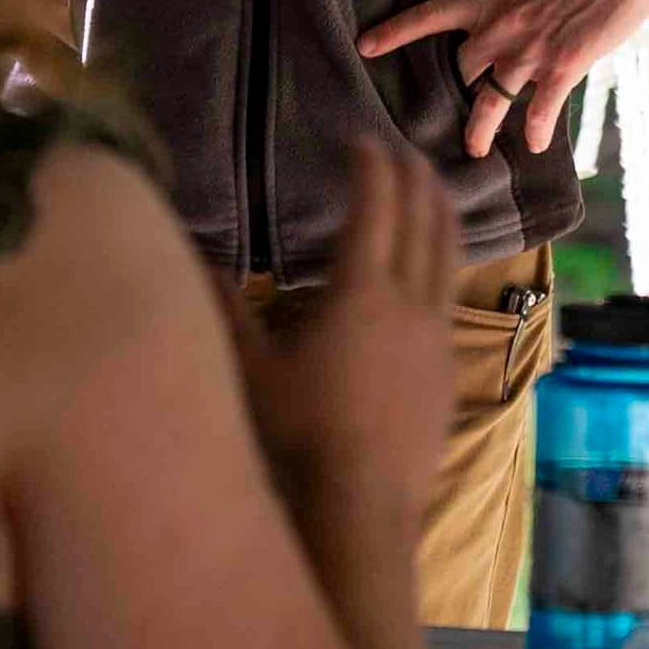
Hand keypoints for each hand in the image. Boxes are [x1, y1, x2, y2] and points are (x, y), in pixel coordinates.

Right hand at [232, 142, 457, 527]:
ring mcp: (437, 339)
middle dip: (414, 177)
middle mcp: (410, 305)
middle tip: (401, 150)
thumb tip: (196, 259)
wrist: (361, 507)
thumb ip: (224, 310)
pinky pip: (451, 298)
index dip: (371, 167)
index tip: (361, 140)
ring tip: (433, 189)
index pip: (375, 208)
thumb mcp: (249, 371)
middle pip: (424, 221)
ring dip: (440, 214)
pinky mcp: (448, 372)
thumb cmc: (297, 438)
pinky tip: (435, 271)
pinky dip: (444, 264)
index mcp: (360, 293)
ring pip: (448, 257)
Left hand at [359, 0, 648, 158]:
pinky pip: (539, 111)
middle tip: (453, 112)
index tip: (364, 46)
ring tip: (475, 151)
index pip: (429, 15)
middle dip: (456, 92)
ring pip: (490, 101)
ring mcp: (530, 51)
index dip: (394, 32)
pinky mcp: (562, 68)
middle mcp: (501, 27)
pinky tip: (534, 145)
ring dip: (480, 130)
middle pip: (461, 70)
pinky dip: (535, 132)